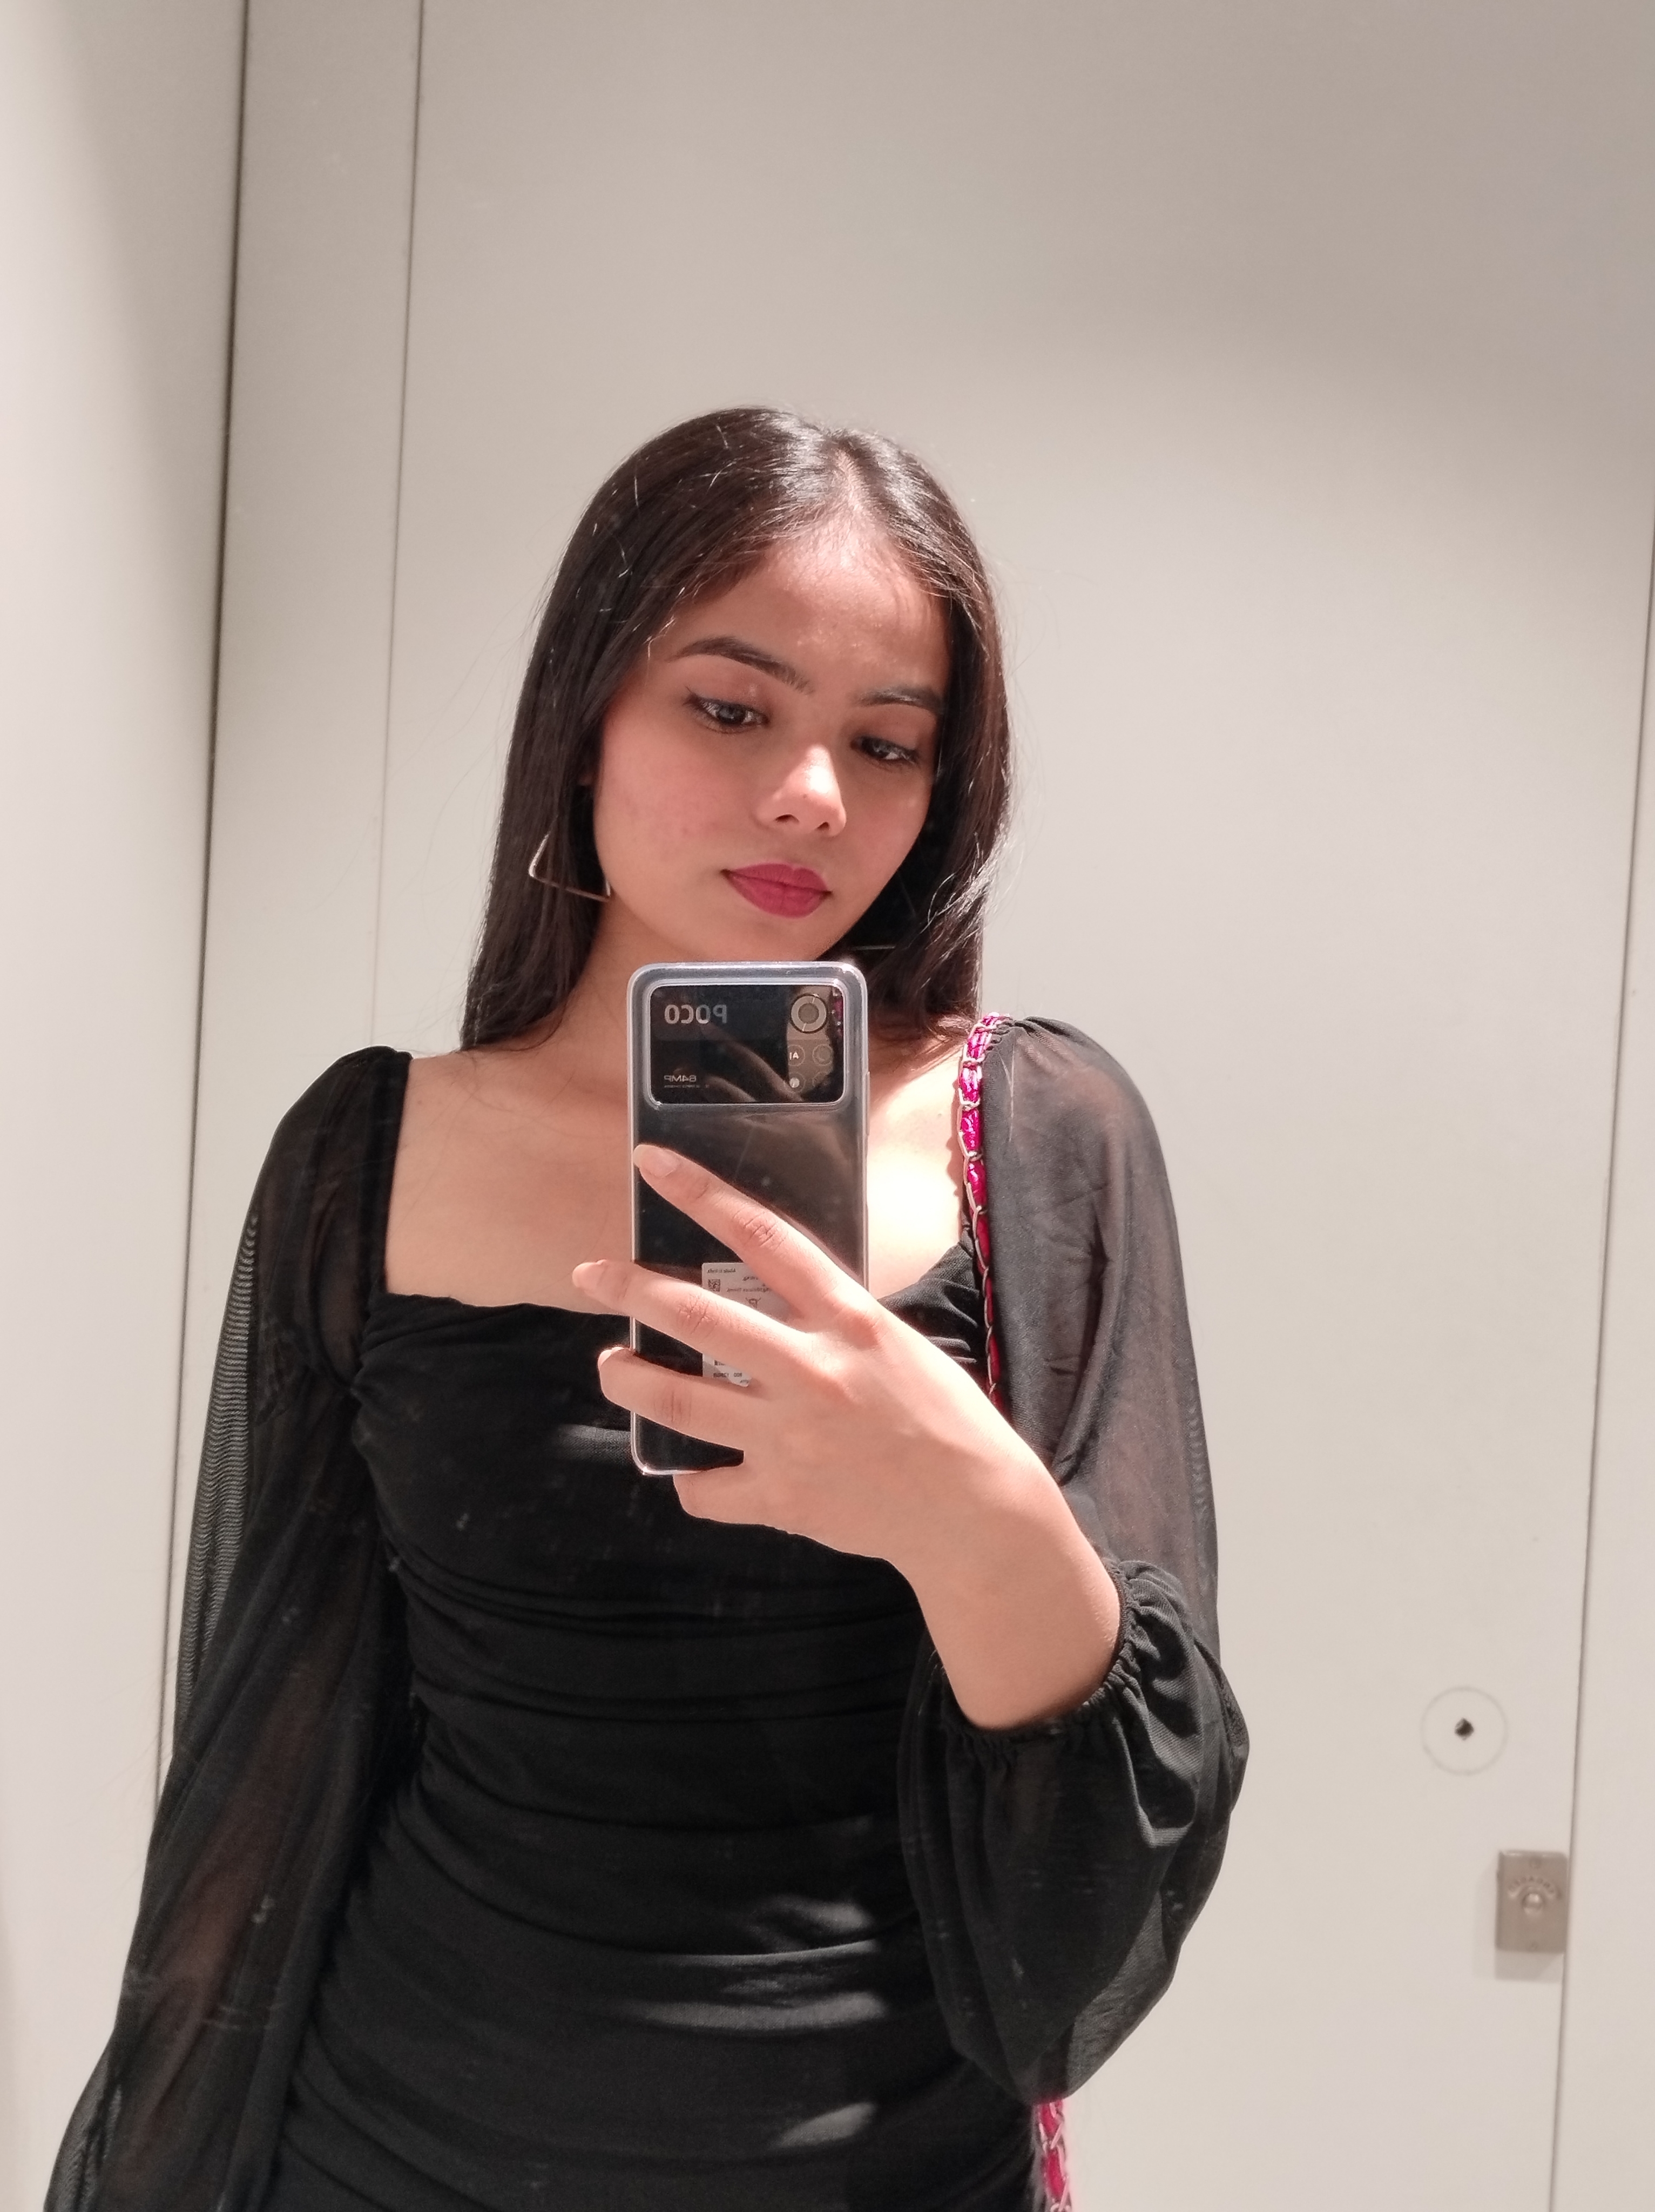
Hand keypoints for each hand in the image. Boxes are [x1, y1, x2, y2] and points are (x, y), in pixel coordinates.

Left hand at [572, 1144, 1041, 1575]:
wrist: (974, 1510)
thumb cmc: (944, 1417)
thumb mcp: (894, 1344)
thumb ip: (831, 1320)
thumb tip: (771, 1300)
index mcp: (848, 1320)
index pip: (763, 1238)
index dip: (701, 1194)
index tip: (649, 1163)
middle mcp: (812, 1370)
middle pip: (698, 1317)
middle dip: (631, 1289)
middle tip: (590, 1276)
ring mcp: (790, 1436)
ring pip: (678, 1400)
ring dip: (628, 1378)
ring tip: (612, 1363)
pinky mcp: (781, 1497)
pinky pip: (706, 1488)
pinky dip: (692, 1480)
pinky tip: (692, 1471)